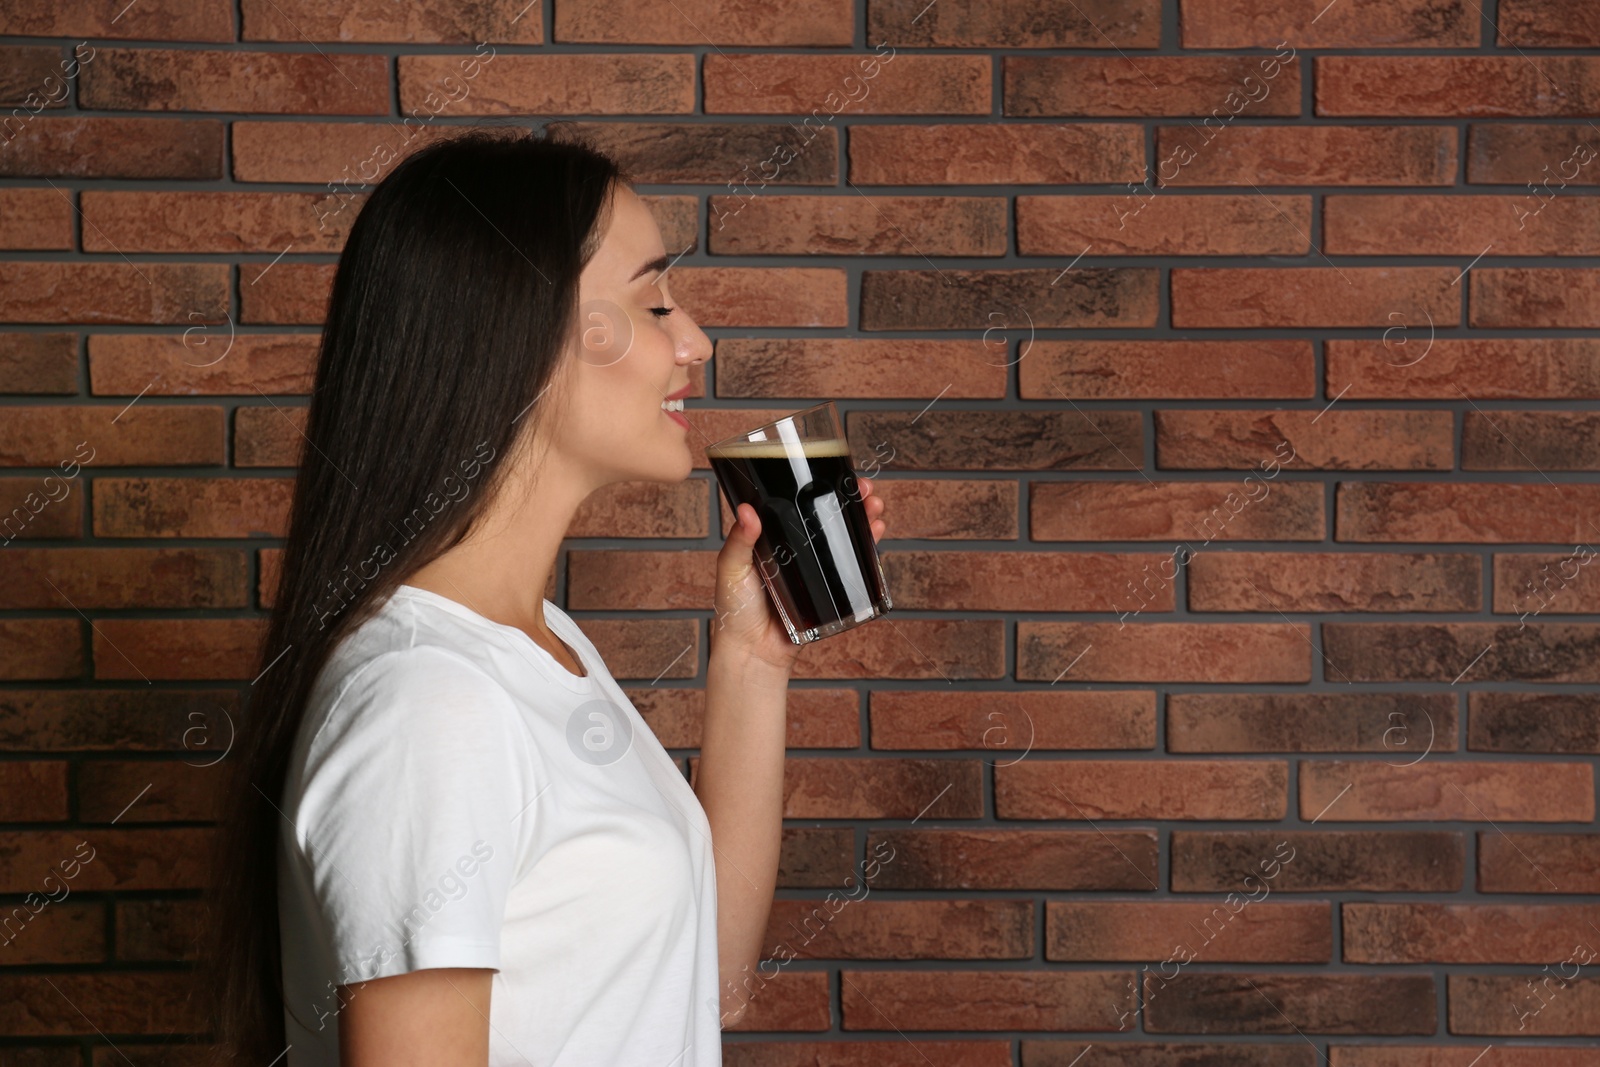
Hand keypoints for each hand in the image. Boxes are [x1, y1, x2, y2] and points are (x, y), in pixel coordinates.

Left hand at [712, 477, 886, 671]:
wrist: (753, 652)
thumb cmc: (735, 610)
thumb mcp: (731, 570)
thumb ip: (738, 542)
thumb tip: (747, 511)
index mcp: (774, 538)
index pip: (799, 505)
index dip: (819, 488)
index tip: (834, 474)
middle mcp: (798, 549)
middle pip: (828, 516)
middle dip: (850, 499)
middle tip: (864, 488)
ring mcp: (816, 569)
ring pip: (844, 537)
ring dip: (863, 518)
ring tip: (874, 507)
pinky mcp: (830, 590)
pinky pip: (852, 566)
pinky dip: (868, 548)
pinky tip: (875, 532)